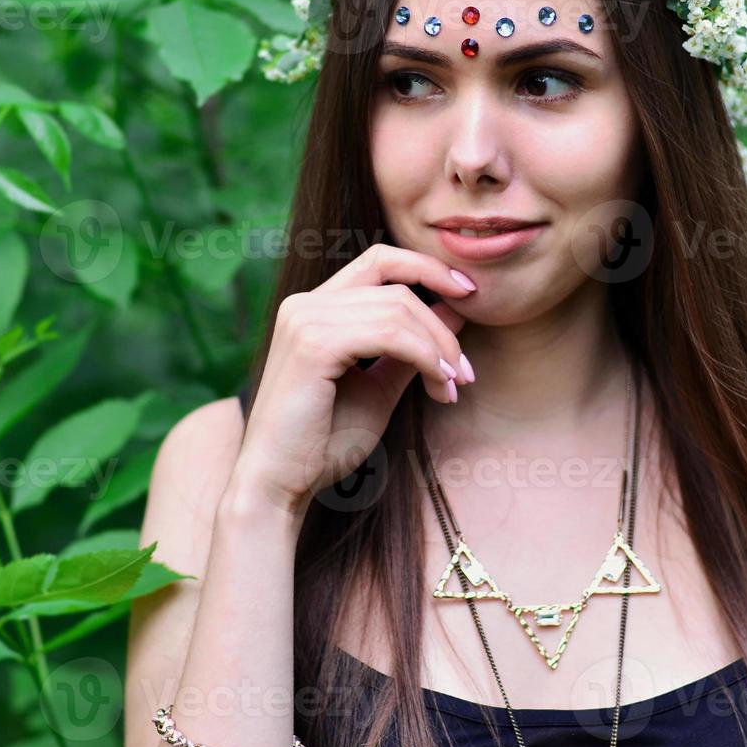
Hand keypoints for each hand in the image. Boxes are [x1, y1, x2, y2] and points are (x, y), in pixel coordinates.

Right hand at [232, 243, 476, 514]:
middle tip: (466, 373)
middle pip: (398, 287)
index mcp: (313, 308)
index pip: (380, 261)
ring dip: (438, 349)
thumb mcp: (379, 387)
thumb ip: (412, 347)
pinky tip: (438, 386)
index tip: (468, 294)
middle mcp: (304, 305)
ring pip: (399, 309)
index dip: (428, 267)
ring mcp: (305, 320)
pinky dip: (424, 356)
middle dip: (443, 328)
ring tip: (451, 386)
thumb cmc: (323, 443)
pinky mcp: (313, 344)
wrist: (278, 486)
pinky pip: (390, 334)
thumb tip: (456, 309)